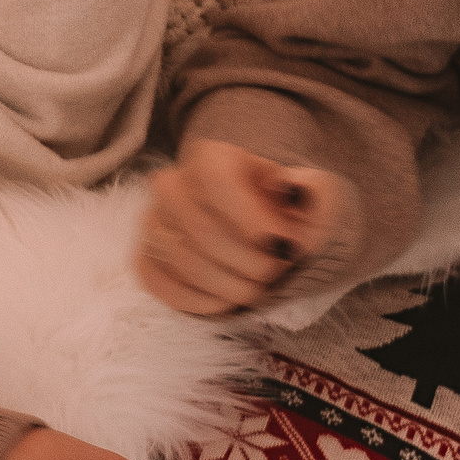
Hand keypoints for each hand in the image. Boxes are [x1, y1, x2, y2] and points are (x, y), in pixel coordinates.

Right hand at [136, 138, 352, 315]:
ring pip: (185, 263)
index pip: (216, 179)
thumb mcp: (310, 193)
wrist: (255, 226)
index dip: (250, 216)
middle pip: (202, 230)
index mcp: (212, 158)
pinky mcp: (145, 259)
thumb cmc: (281, 210)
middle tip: (277, 271)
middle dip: (249, 262)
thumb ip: (314, 189)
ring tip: (258, 288)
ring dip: (231, 287)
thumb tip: (285, 186)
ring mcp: (152, 223)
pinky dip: (202, 301)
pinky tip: (228, 300)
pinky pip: (163, 286)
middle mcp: (171, 185)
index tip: (284, 243)